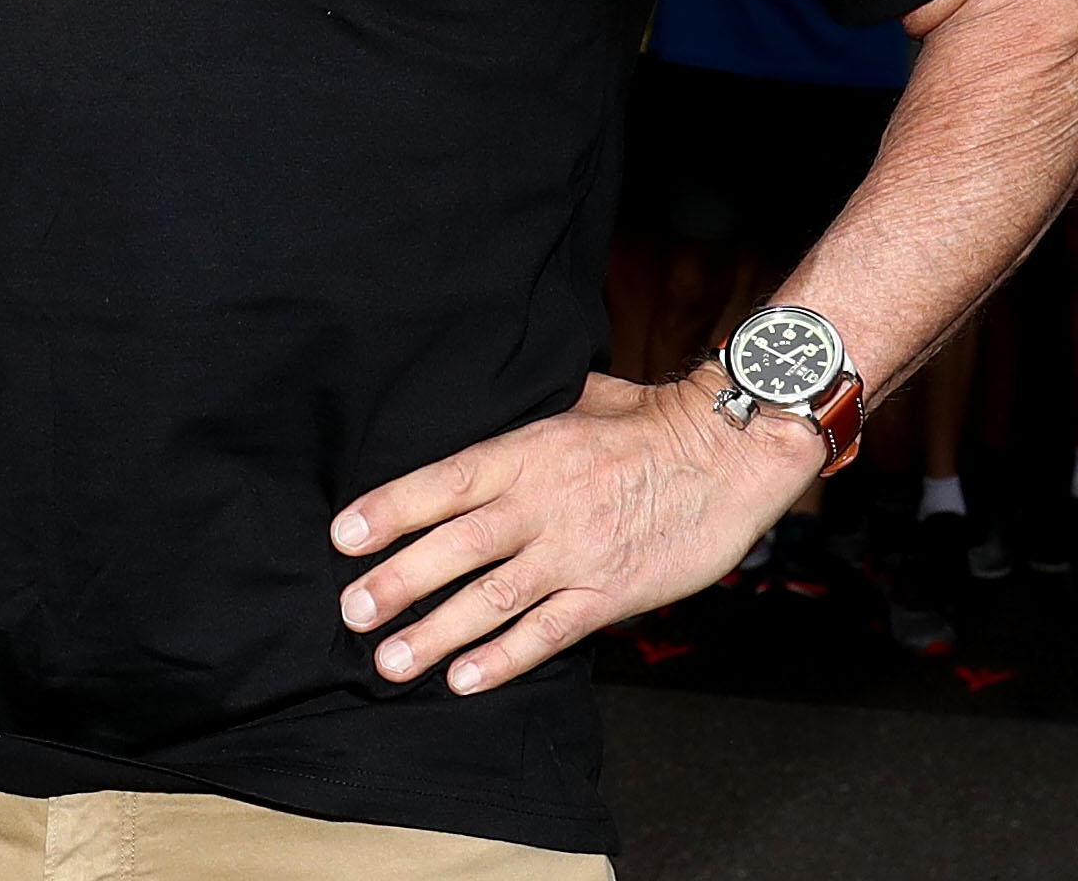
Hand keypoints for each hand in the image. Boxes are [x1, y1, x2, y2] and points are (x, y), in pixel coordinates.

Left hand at [333, 371, 818, 696]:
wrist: (733, 452)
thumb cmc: (658, 421)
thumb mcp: (583, 397)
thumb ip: (531, 414)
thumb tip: (486, 403)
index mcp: (530, 450)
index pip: (445, 482)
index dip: (391, 509)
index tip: (344, 535)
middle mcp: (543, 503)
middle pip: (455, 547)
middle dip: (397, 582)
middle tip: (351, 611)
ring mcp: (575, 552)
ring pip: (491, 598)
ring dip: (435, 633)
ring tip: (391, 661)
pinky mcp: (610, 592)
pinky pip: (548, 632)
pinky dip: (504, 658)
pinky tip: (465, 680)